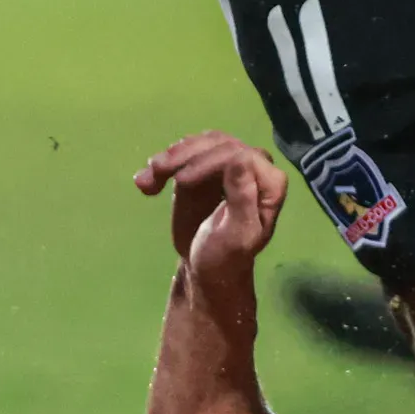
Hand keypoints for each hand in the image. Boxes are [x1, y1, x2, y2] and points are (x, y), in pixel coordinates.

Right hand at [132, 131, 287, 271]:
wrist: (207, 270)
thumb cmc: (227, 258)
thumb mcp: (237, 235)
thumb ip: (242, 199)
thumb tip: (240, 159)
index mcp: (270, 183)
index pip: (239, 154)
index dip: (209, 161)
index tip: (181, 181)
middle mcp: (253, 167)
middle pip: (217, 143)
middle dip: (184, 156)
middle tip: (157, 171)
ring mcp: (228, 165)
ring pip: (199, 144)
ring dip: (170, 157)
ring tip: (146, 180)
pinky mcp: (205, 168)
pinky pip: (185, 153)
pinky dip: (163, 164)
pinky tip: (145, 182)